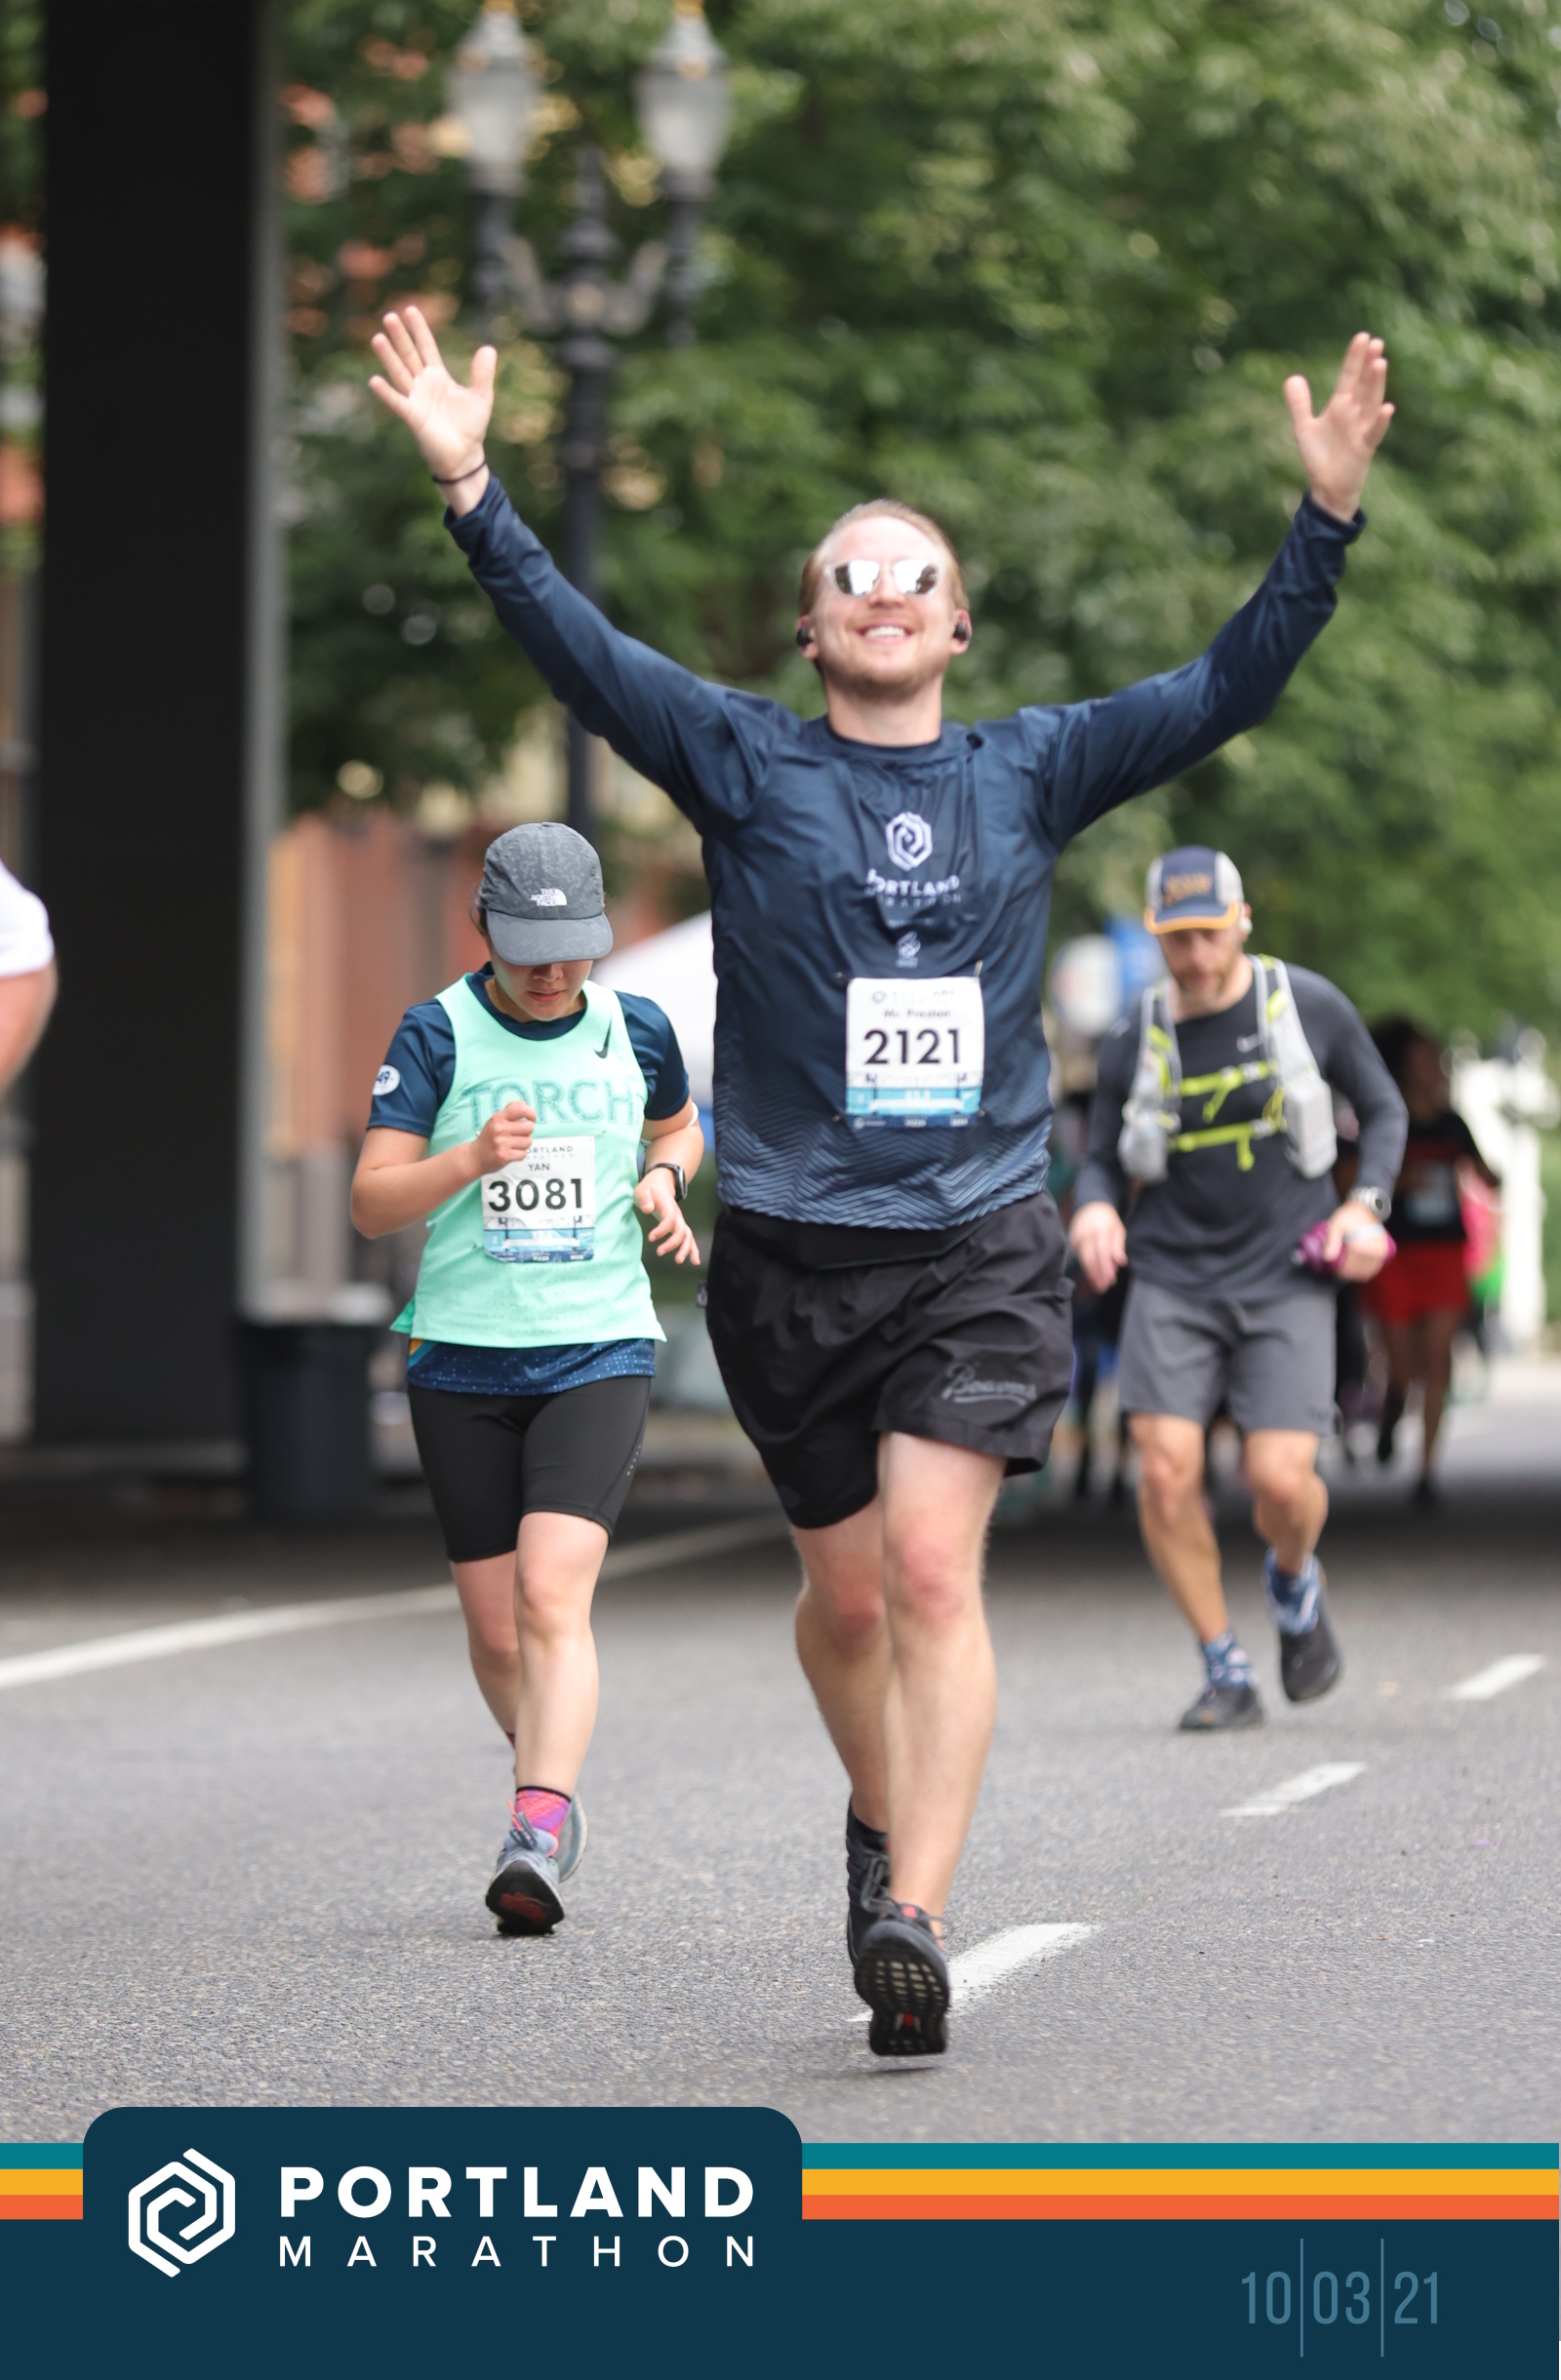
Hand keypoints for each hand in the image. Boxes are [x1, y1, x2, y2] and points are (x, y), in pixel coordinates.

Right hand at [368, 306, 495, 486]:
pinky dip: (386, 393)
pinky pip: (397, 402)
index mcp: (438, 376)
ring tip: (377, 337)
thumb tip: (488, 348)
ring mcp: (416, 399)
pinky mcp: (413, 417)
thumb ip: (483, 373)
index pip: (426, 347)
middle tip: (389, 316)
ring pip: (399, 373)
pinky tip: (374, 380)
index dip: (419, 329)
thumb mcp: (482, 397)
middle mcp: (423, 384)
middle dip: (400, 336)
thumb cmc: (471, 428)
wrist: (465, 456)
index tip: (411, 309)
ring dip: (388, 357)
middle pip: (409, 355)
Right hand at [471, 1100, 535, 1174]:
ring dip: (524, 1143)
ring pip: (528, 1141)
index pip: (521, 1109)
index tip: (531, 1118)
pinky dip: (520, 1154)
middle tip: (519, 1134)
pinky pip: (524, 1153)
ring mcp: (502, 1143)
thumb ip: (510, 1110)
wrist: (476, 1156)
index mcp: (498, 1117)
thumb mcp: (496, 1120)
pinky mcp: (504, 1156)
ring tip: (514, 1143)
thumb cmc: (489, 1136)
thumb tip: (524, 1103)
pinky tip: (511, 1152)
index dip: (531, 1113)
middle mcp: (500, 1129)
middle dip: (527, 1131)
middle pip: (529, 1127)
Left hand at [635, 1171, 700, 1265]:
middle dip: (672, 1243)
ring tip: (678, 1261)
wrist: (660, 1184)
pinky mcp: (679, 1226)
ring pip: (687, 1235)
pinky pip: (689, 1238)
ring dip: (685, 1249)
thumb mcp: (643, 1190)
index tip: (651, 1238)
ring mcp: (680, 1221)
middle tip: (660, 1252)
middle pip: (680, 1230)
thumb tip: (648, 1209)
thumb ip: (645, 1198)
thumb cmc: (650, 1189)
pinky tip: (694, 1261)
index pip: (669, 1218)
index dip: (662, 1229)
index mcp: (668, 1205)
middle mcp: (677, 1214)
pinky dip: (693, 1250)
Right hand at [1069, 1201, 1126, 1293]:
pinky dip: (1086, 1268)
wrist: (1090, 1206)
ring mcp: (1077, 1237)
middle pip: (1091, 1258)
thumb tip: (1121, 1262)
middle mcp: (1086, 1233)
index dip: (1106, 1267)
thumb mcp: (1118, 1230)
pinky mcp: (1072, 1241)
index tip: (1110, 1280)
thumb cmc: (1107, 1221)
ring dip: (1091, 1274)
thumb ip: (1118, 1246)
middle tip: (1103, 1288)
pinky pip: (1079, 1257)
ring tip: (1098, 1286)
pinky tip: (1092, 1277)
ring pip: (1083, 1259)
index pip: (1103, 1252)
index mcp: (1101, 1229)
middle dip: (1097, 1274)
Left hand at [1283, 333, 1393, 522]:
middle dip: (1368, 365)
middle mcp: (1354, 414)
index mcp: (1341, 406)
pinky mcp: (1364, 449)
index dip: (1354, 358)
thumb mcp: (1304, 427)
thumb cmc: (1320, 457)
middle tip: (1376, 342)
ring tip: (1380, 363)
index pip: (1349, 376)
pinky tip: (1387, 408)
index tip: (1362, 336)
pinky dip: (1380, 422)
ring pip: (1371, 403)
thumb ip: (1299, 403)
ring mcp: (1361, 430)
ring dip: (1376, 384)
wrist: (1326, 488)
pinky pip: (1374, 433)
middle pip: (1363, 385)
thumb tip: (1292, 377)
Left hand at [1323, 1199, 1390, 1281]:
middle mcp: (1371, 1251)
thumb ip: (1331, 1242)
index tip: (1334, 1270)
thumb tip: (1327, 1258)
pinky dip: (1368, 1271)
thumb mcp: (1336, 1225)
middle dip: (1348, 1274)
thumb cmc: (1349, 1215)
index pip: (1348, 1268)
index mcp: (1358, 1247)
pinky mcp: (1384, 1251)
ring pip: (1367, 1272)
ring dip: (1358, 1274)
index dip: (1340, 1272)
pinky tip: (1360, 1270)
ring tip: (1349, 1271)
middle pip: (1357, 1271)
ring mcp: (1379, 1252)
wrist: (1366, 1207)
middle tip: (1340, 1271)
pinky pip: (1376, 1268)